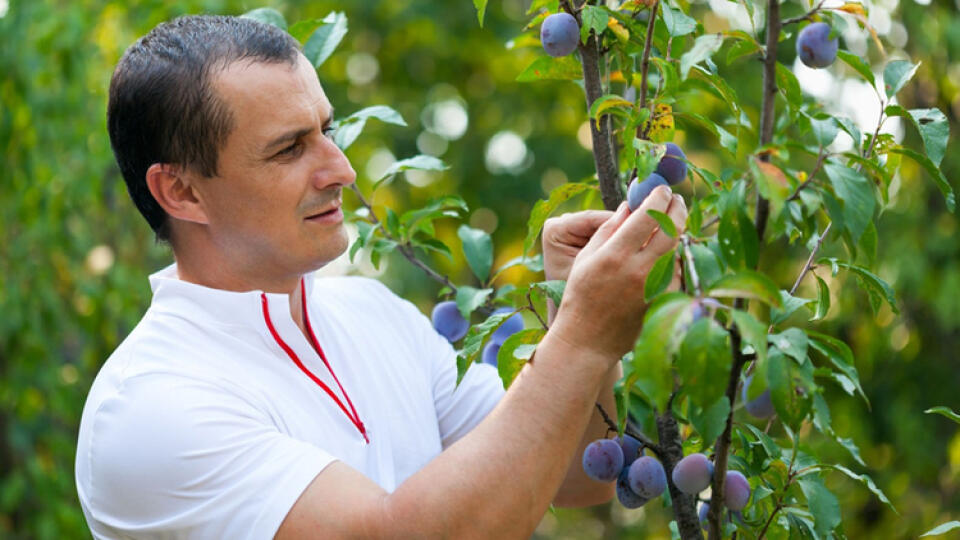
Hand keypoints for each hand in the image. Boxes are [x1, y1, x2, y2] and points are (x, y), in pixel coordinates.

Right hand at [549, 186, 687, 361]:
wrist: (588, 340)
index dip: (659, 197)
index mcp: (615, 255)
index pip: (647, 215)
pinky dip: (674, 258)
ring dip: (676, 232)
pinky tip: (664, 255)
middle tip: (675, 200)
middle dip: (677, 208)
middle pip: (672, 229)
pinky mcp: (664, 301)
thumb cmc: (582, 295)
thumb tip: (631, 204)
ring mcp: (655, 288)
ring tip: (669, 224)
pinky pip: (677, 271)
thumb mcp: (587, 258)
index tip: (662, 189)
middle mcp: (638, 270)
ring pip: (678, 249)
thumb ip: (610, 229)